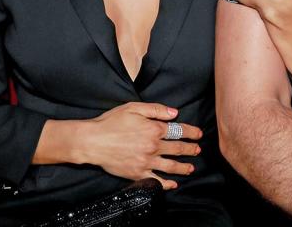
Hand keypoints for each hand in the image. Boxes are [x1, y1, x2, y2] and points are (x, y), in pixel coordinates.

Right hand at [72, 102, 201, 189]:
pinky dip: (167, 184)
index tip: (198, 134)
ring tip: (191, 168)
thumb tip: (174, 113)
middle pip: (178, 149)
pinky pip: (156, 181)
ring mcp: (146, 162)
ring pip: (171, 166)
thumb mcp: (133, 107)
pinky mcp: (138, 173)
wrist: (93, 141)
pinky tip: (173, 184)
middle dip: (191, 149)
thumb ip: (156, 109)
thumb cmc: (111, 122)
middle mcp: (153, 146)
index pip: (179, 130)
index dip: (191, 132)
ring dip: (183, 167)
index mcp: (154, 129)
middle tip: (198, 150)